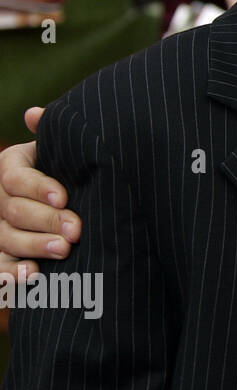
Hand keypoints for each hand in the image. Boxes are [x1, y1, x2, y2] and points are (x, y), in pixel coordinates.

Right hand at [0, 107, 78, 279]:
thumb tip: (34, 114)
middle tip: (75, 231)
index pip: (16, 178)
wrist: (76, 199)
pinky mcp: (2, 255)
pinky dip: (11, 274)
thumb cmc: (71, 168)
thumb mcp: (63, 150)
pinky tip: (31, 275)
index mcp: (10, 166)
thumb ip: (52, 133)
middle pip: (14, 211)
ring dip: (34, 246)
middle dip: (46, 221)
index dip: (38, 188)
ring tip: (64, 250)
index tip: (65, 197)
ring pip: (7, 239)